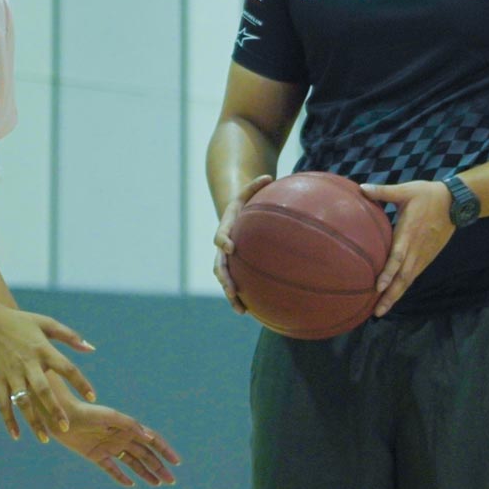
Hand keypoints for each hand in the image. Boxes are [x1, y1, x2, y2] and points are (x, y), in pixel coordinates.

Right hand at [0, 308, 97, 442]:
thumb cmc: (21, 321)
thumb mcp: (47, 323)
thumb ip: (70, 336)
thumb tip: (91, 349)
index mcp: (44, 349)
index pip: (67, 368)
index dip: (80, 383)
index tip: (93, 397)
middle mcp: (28, 364)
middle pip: (44, 391)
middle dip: (55, 410)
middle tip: (66, 427)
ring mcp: (11, 374)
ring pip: (23, 403)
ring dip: (33, 421)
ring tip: (45, 438)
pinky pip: (2, 404)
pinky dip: (8, 420)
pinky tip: (16, 435)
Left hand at [53, 399, 182, 487]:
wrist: (64, 418)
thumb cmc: (89, 413)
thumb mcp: (111, 416)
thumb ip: (130, 425)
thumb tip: (149, 438)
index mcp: (129, 428)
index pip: (153, 440)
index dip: (165, 450)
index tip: (176, 462)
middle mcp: (123, 438)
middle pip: (146, 455)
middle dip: (160, 467)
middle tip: (171, 481)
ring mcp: (111, 448)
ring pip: (133, 463)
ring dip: (146, 473)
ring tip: (157, 484)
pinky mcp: (97, 456)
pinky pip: (113, 469)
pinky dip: (122, 477)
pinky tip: (131, 484)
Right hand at [213, 174, 272, 312]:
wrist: (232, 216)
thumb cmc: (244, 204)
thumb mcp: (247, 192)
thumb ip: (256, 185)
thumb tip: (269, 176)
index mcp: (225, 228)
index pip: (220, 236)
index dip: (223, 241)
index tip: (230, 247)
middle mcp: (223, 247)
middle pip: (219, 265)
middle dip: (224, 278)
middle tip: (231, 288)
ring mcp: (226, 260)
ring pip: (225, 280)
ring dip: (230, 295)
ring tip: (240, 309)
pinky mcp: (234, 269)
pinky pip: (235, 284)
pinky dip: (241, 298)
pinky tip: (251, 312)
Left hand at [358, 179, 455, 316]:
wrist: (454, 203)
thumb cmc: (427, 195)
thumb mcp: (406, 190)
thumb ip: (384, 191)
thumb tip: (361, 188)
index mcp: (409, 232)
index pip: (398, 256)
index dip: (389, 272)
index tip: (378, 286)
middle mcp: (416, 248)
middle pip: (403, 277)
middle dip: (390, 295)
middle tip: (376, 312)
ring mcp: (423, 255)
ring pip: (408, 280)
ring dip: (396, 296)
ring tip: (381, 310)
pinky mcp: (427, 257)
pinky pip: (413, 276)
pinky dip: (403, 288)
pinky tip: (394, 296)